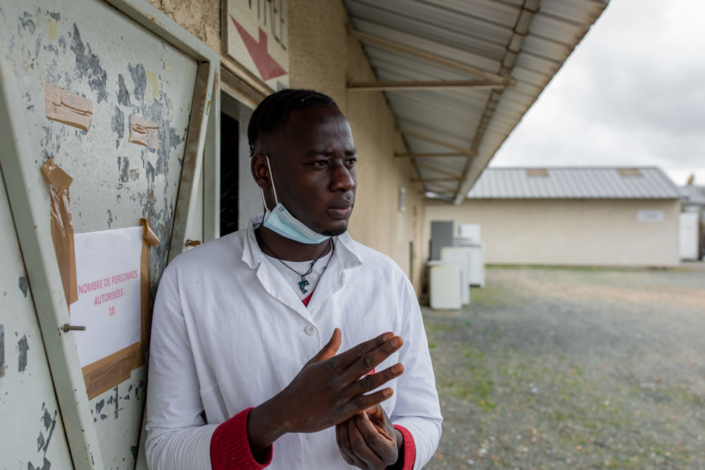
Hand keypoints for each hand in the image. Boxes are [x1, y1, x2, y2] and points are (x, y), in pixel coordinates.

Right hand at [247, 329, 404, 454]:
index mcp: (332, 365)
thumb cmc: (301, 385)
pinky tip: (390, 391)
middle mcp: (338, 378)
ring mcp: (340, 395)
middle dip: (384, 351)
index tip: (390, 334)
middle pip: (365, 362)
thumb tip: (339, 330)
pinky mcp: (341, 412)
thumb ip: (330, 348)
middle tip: (400, 341)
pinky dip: (376, 398)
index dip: (376, 342)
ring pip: (367, 383)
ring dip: (385, 374)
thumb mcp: (314, 363)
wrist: (286, 412)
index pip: (358, 350)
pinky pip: (361, 403)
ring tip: (401, 367)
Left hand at [336, 405, 402, 469]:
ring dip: (344, 429)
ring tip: (346, 415)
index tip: (360, 410)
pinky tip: (342, 422)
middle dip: (352, 426)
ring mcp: (363, 466)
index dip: (364, 423)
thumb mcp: (383, 418)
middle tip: (351, 412)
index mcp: (390, 454)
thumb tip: (363, 405)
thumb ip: (375, 409)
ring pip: (348, 447)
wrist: (381, 439)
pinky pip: (342, 448)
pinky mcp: (351, 462)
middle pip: (358, 445)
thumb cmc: (384, 426)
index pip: (373, 439)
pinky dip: (340, 433)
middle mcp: (378, 465)